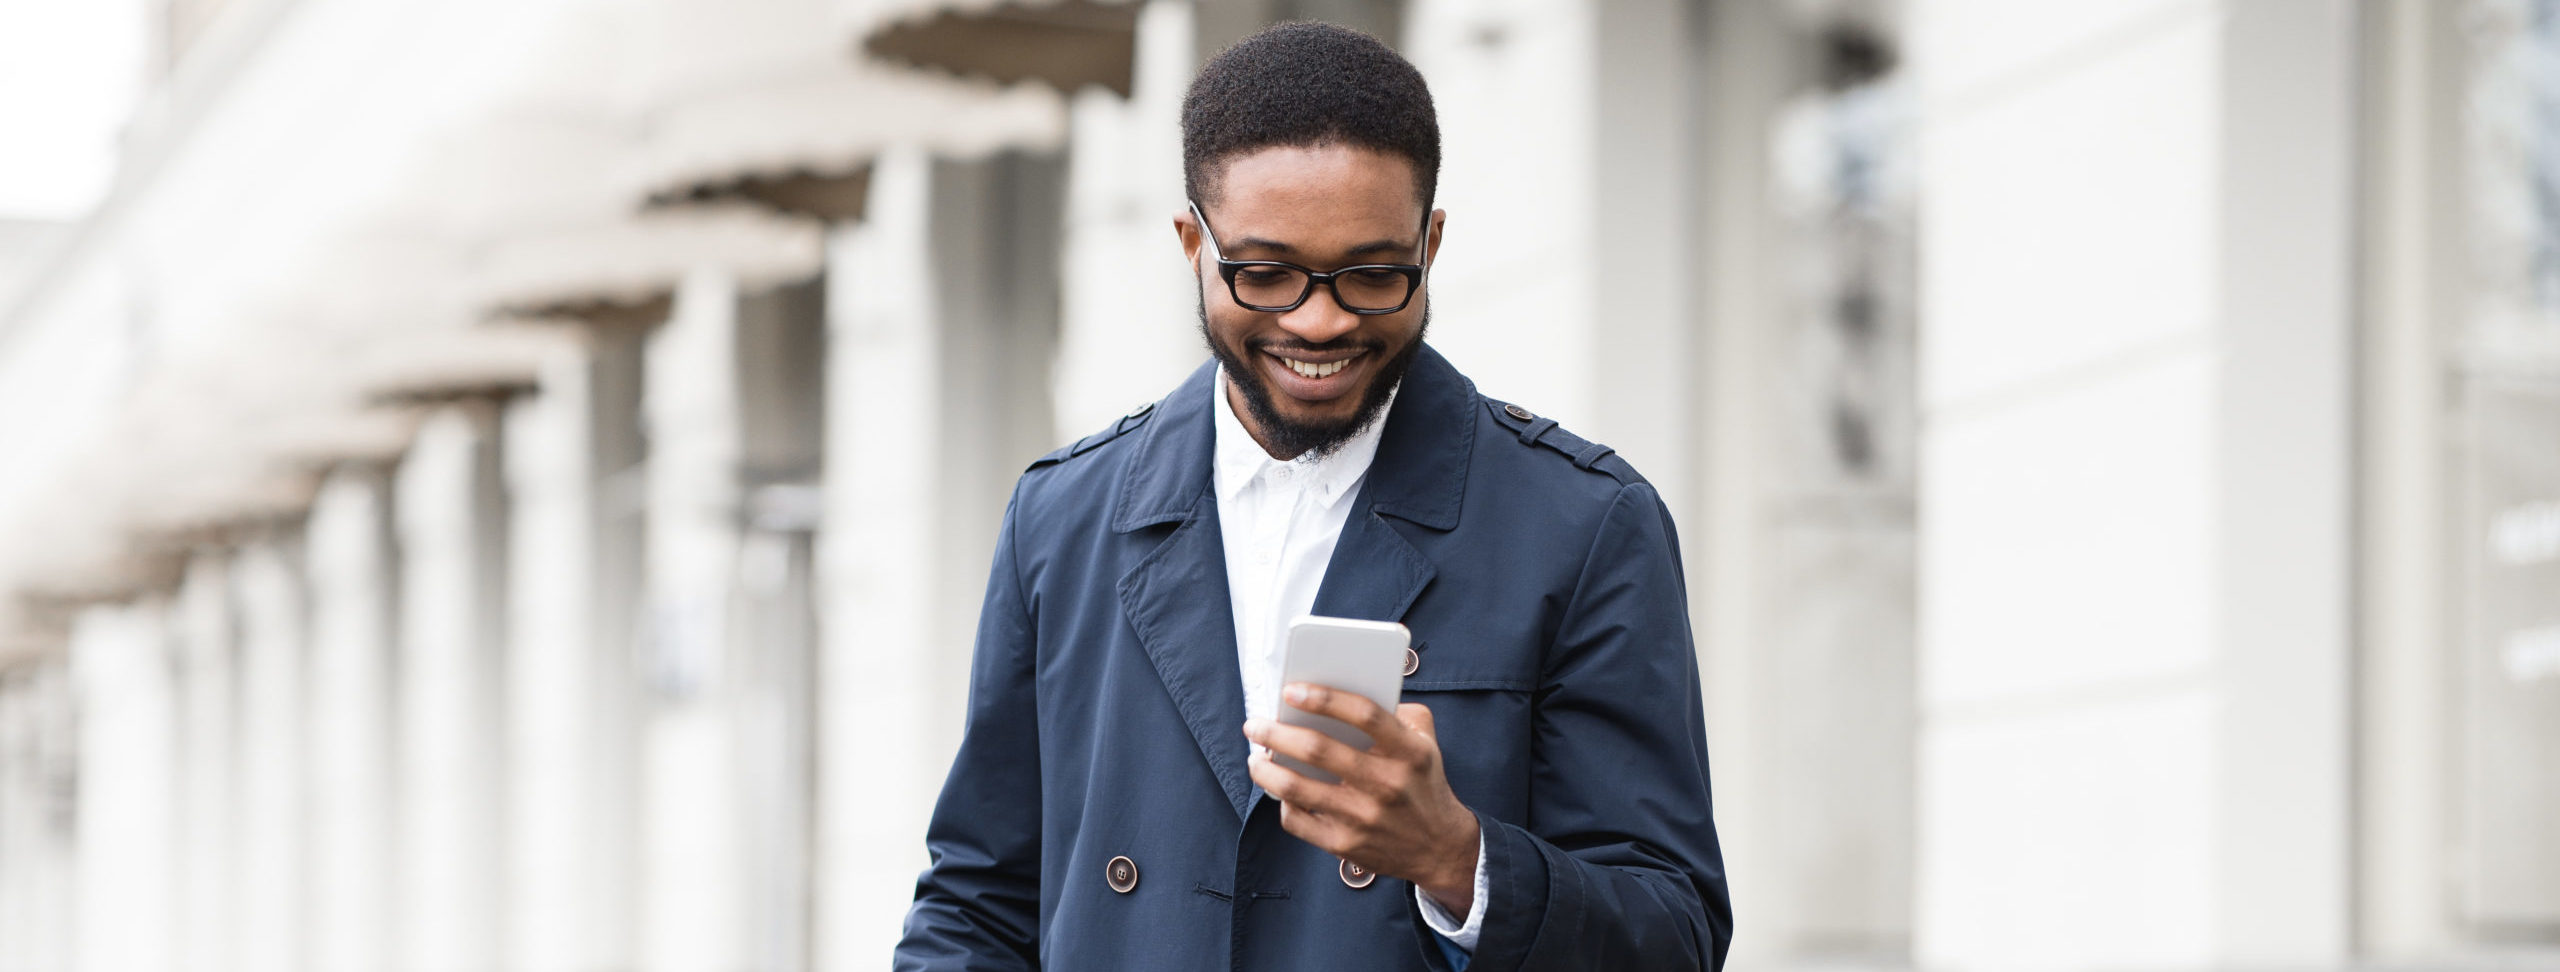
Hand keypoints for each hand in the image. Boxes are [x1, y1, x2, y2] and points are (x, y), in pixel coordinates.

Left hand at [1244, 683, 1481, 915]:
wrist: (1439, 848)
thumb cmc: (1423, 784)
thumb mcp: (1427, 742)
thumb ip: (1399, 712)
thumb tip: (1347, 694)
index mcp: (1409, 752)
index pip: (1364, 714)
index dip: (1324, 698)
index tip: (1291, 690)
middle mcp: (1386, 784)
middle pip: (1318, 750)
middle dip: (1276, 732)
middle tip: (1255, 724)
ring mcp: (1363, 818)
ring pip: (1296, 788)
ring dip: (1265, 768)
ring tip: (1255, 757)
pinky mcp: (1345, 845)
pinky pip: (1296, 820)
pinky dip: (1281, 802)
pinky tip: (1279, 789)